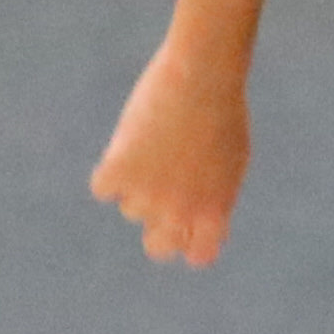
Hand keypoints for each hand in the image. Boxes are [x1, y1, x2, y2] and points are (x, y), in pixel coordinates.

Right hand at [90, 39, 251, 265]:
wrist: (202, 78)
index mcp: (213, 214)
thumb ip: (213, 198)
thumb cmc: (223, 112)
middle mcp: (179, 214)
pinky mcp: (119, 172)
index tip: (185, 222)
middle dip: (156, 227)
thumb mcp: (231, 162)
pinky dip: (110, 167)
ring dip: (138, 182)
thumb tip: (191, 221)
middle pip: (157, 247)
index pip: (197, 255)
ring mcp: (147, 196)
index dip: (189, 239)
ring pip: (130, 207)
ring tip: (156, 144)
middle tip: (157, 196)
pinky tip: (129, 142)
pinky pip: (103, 187)